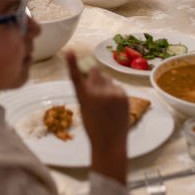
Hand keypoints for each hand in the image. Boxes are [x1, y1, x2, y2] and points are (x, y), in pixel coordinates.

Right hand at [65, 52, 127, 182]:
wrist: (110, 143)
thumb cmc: (94, 128)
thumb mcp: (84, 109)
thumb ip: (88, 92)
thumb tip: (97, 75)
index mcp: (84, 98)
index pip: (76, 77)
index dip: (72, 63)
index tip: (70, 51)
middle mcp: (98, 93)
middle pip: (95, 72)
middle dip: (95, 77)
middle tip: (97, 91)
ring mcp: (112, 93)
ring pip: (108, 79)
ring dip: (106, 85)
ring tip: (107, 104)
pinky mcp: (124, 96)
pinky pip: (117, 87)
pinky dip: (115, 93)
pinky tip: (114, 107)